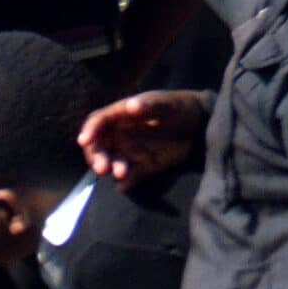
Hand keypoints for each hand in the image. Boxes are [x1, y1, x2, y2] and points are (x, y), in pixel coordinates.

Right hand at [78, 90, 207, 187]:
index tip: (84, 141)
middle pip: (100, 146)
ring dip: (112, 169)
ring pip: (113, 162)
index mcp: (121, 115)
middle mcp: (121, 134)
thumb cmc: (181, 107)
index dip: (89, 131)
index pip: (98, 122)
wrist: (203, 125)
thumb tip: (130, 107)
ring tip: (121, 173)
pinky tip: (125, 185)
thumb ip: (149, 105)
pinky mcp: (146, 166)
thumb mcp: (167, 104)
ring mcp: (132, 151)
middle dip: (97, 157)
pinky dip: (127, 182)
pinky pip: (131, 176)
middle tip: (101, 168)